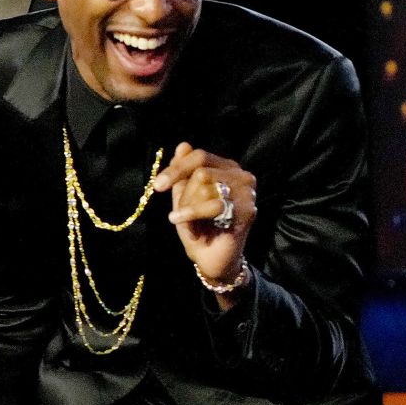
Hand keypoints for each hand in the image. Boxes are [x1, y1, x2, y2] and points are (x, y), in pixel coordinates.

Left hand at [152, 142, 256, 283]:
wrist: (212, 259)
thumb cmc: (198, 227)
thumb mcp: (184, 197)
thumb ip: (183, 172)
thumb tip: (183, 145)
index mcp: (226, 168)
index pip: (199, 156)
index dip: (176, 169)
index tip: (158, 186)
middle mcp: (241, 175)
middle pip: (200, 171)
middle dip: (183, 195)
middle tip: (178, 214)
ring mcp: (246, 192)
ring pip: (205, 187)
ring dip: (189, 209)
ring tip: (192, 225)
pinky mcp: (247, 210)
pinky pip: (213, 205)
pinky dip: (194, 216)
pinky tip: (190, 229)